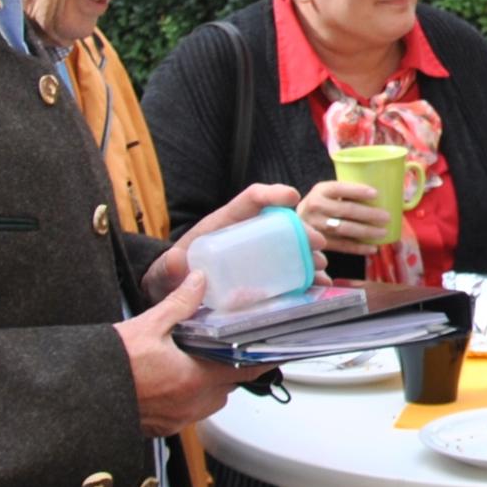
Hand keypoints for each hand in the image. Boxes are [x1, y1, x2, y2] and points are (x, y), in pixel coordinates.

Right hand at [118, 271, 258, 435]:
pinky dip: (187, 399)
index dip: (260, 360)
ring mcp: (177, 419)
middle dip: (228, 370)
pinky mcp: (162, 428)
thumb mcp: (149, 325)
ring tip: (193, 364)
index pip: (245, 371)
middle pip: (227, 388)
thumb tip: (199, 281)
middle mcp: (191, 404)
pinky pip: (187, 413)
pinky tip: (172, 382)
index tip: (273, 351)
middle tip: (222, 349)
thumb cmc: (113, 364)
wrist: (80, 395)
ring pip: (209, 402)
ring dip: (208, 386)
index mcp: (195, 379)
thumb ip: (180, 304)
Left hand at [147, 182, 317, 300]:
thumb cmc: (171, 275)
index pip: (250, 200)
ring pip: (289, 246)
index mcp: (223, 224)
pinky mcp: (260, 273)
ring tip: (320, 267)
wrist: (173, 293)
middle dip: (301, 229)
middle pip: (278, 223)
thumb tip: (177, 261)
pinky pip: (288, 269)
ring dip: (308, 254)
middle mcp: (244, 234)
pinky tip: (317, 284)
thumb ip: (168, 266)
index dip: (271, 193)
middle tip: (316, 244)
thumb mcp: (166, 271)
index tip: (291, 196)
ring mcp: (255, 253)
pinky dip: (305, 275)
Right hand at [302, 178, 391, 253]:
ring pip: (344, 229)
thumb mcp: (328, 192)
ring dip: (366, 232)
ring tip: (383, 233)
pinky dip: (358, 248)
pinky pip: (341, 246)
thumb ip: (346, 192)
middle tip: (386, 217)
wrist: (296, 222)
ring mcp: (316, 226)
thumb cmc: (323, 204)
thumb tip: (382, 194)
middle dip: (368, 214)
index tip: (376, 194)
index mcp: (321, 190)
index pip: (340, 188)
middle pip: (345, 210)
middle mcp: (315, 207)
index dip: (358, 191)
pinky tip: (372, 248)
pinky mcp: (319, 242)